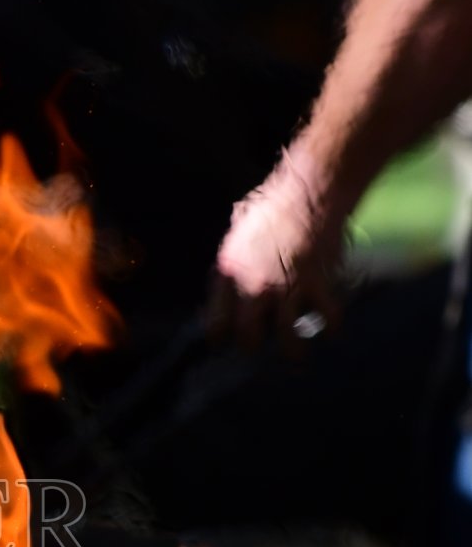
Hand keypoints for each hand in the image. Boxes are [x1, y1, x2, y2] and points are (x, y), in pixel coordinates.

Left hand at [211, 153, 345, 346]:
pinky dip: (331, 326)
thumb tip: (228, 286)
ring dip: (292, 351)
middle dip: (252, 346)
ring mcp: (286, 287)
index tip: (221, 344)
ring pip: (286, 336)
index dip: (217, 337)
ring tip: (295, 356)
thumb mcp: (237, 234)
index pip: (214, 321)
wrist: (308, 190)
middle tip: (259, 347)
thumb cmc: (271, 206)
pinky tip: (331, 329)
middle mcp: (254, 285)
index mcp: (229, 272)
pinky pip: (325, 315)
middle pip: (248, 335)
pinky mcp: (316, 283)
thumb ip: (234, 264)